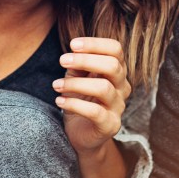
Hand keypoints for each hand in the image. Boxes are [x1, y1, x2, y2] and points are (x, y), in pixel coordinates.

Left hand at [53, 37, 131, 154]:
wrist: (81, 134)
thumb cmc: (80, 99)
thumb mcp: (77, 77)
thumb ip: (78, 64)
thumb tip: (73, 51)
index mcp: (117, 71)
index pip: (115, 49)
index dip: (95, 44)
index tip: (72, 45)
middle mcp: (122, 87)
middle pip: (113, 66)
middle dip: (85, 60)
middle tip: (62, 61)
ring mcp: (118, 107)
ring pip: (103, 88)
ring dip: (75, 84)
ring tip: (56, 85)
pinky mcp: (110, 125)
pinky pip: (95, 112)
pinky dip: (74, 104)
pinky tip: (59, 101)